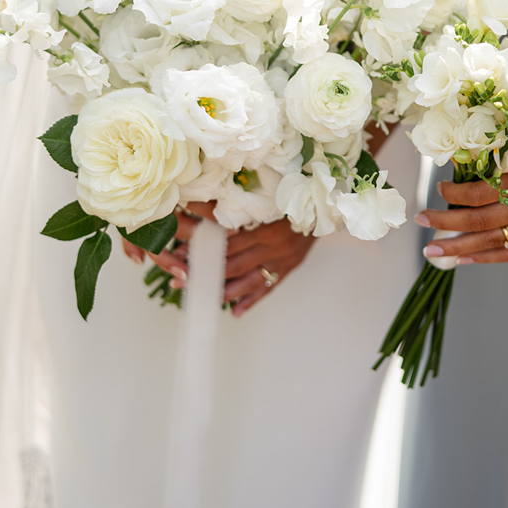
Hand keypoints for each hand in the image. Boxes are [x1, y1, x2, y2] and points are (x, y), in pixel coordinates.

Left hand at [121, 202, 312, 314]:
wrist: (328, 204)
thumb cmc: (292, 195)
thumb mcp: (268, 196)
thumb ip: (239, 203)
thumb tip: (205, 204)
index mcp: (265, 226)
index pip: (226, 241)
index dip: (204, 249)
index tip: (180, 254)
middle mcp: (273, 246)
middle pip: (233, 264)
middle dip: (205, 273)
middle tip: (180, 280)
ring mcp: (282, 260)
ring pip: (248, 281)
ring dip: (222, 291)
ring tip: (199, 298)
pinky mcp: (289, 268)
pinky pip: (268, 288)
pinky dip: (251, 301)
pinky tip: (235, 313)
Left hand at [418, 146, 507, 264]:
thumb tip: (472, 160)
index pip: (479, 193)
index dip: (454, 193)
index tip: (439, 187)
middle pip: (477, 222)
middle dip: (444, 224)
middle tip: (421, 222)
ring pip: (489, 243)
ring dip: (458, 249)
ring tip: (433, 252)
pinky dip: (486, 258)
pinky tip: (466, 260)